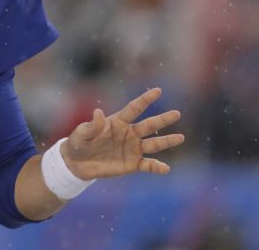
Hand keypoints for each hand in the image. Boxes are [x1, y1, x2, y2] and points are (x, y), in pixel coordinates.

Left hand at [60, 87, 183, 178]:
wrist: (77, 163)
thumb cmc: (79, 143)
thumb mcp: (81, 133)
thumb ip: (92, 125)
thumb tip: (98, 113)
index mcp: (118, 122)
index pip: (134, 109)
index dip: (145, 100)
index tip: (158, 90)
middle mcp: (129, 133)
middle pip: (149, 125)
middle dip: (163, 119)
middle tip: (177, 113)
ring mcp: (132, 149)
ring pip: (153, 144)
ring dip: (166, 141)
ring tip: (181, 137)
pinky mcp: (132, 164)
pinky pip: (148, 165)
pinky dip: (156, 167)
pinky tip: (166, 168)